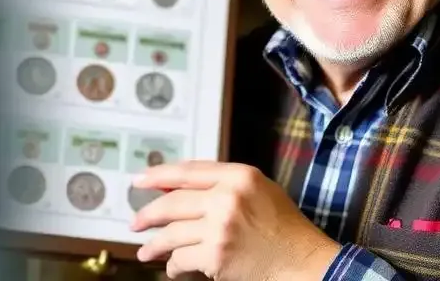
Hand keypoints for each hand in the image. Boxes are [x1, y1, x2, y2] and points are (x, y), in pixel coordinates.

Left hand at [130, 160, 340, 280]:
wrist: (305, 262)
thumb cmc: (283, 228)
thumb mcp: (258, 190)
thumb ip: (221, 183)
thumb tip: (173, 188)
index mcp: (238, 176)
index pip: (186, 171)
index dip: (157, 176)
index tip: (139, 181)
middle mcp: (227, 197)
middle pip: (172, 202)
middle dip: (147, 214)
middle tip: (135, 222)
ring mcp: (220, 227)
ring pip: (171, 233)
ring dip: (155, 245)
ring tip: (146, 252)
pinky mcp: (216, 255)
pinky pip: (181, 258)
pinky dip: (174, 266)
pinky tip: (173, 268)